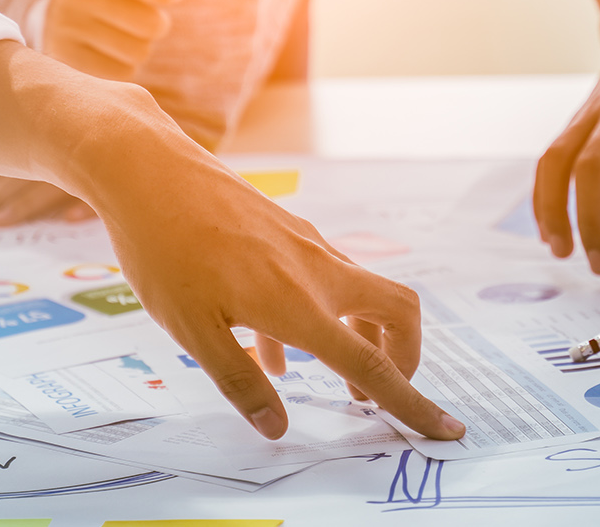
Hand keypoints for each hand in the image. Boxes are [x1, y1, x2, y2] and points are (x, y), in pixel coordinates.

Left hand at [0, 41, 464, 441]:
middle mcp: (319, 272)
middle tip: (377, 397)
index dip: (415, 403)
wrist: (149, 169)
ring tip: (334, 383)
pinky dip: (322, 318)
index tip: (449, 430)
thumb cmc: (164, 250)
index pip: (375, 366)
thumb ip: (239, 382)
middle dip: (404, 360)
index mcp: (301, 306)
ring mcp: (307, 248)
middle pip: (398, 314)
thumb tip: (278, 428)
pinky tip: (272, 349)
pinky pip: (325, 282)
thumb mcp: (191, 331)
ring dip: (361, 341)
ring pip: (362, 296)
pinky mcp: (289, 233)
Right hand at [41, 0, 178, 81]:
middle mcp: (72, 1)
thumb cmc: (98, 1)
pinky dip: (123, 66)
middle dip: (155, 25)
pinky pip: (123, 73)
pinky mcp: (66, 63)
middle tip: (139, 23)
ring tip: (117, 38)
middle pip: (152, 24)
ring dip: (138, 48)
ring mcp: (65, 32)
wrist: (45, 23)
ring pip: (140, 52)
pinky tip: (105, 55)